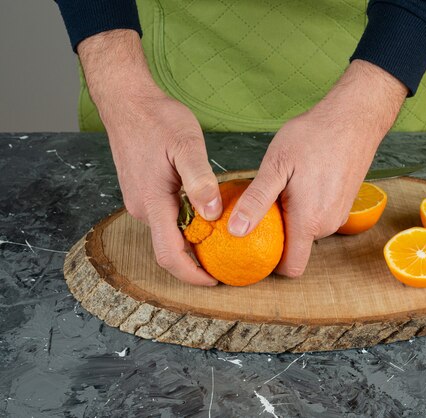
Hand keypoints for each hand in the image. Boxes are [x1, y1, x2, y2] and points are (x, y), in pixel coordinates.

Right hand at [78, 30, 220, 285]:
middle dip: (195, 264)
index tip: (215, 282)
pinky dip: (185, 227)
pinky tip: (206, 218)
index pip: (169, 255)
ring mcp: (139, 201)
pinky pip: (164, 219)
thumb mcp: (186, 145)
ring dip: (191, 244)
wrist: (127, 101)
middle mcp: (141, 208)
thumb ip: (199, 180)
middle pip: (168, 249)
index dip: (192, 275)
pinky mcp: (142, 192)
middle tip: (227, 264)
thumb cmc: (157, 119)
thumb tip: (213, 214)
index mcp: (152, 202)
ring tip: (221, 243)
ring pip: (167, 233)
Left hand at [228, 60, 407, 276]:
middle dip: (277, 233)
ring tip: (282, 187)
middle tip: (262, 203)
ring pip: (307, 230)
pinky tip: (299, 181)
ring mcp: (340, 215)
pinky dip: (306, 207)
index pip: (290, 267)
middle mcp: (328, 225)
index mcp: (309, 222)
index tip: (252, 246)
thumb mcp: (276, 165)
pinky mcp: (345, 204)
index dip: (270, 264)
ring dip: (292, 217)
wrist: (354, 118)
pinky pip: (319, 216)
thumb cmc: (313, 137)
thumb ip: (256, 202)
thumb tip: (235, 231)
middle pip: (296, 246)